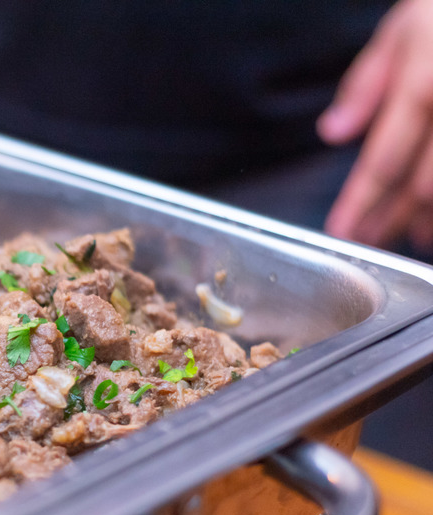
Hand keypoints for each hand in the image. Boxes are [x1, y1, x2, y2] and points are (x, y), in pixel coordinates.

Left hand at [320, 0, 432, 248]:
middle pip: (423, 185)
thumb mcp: (401, 31)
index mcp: (423, 87)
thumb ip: (365, 85)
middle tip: (370, 242)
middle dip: (393, 219)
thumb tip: (332, 133)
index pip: (384, 160)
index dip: (359, 203)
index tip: (340, 232)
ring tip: (413, 238)